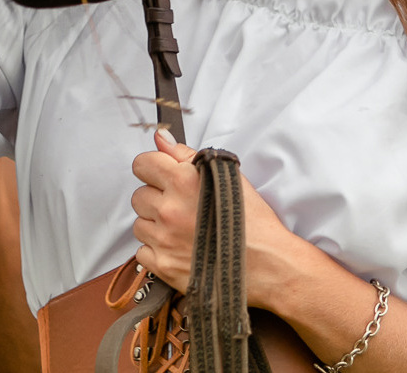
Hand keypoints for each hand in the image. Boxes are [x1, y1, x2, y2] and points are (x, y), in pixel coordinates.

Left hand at [130, 130, 297, 306]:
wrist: (268, 263)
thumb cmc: (252, 220)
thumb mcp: (226, 177)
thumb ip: (185, 155)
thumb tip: (161, 139)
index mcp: (183, 181)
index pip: (142, 164)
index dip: (152, 168)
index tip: (160, 176)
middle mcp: (169, 209)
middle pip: (139, 196)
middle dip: (156, 198)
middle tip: (178, 206)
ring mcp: (165, 240)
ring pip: (140, 224)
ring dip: (155, 225)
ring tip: (180, 229)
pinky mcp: (164, 266)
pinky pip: (143, 252)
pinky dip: (156, 250)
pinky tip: (177, 248)